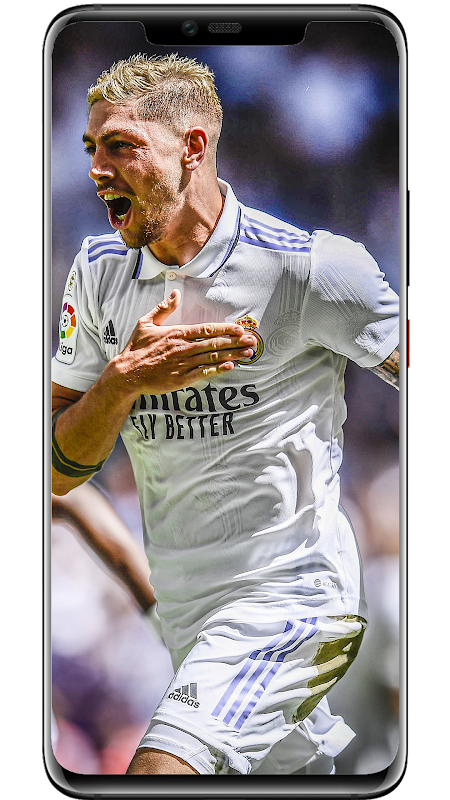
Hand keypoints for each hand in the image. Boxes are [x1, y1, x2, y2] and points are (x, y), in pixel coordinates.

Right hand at [114, 290, 256, 396]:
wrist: (127, 373)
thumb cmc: (136, 348)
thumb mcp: (145, 323)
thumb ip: (162, 309)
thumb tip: (174, 294)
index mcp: (176, 333)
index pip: (206, 329)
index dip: (225, 329)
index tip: (239, 328)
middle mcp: (182, 348)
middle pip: (214, 343)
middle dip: (235, 342)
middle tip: (252, 340)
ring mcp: (183, 364)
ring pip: (212, 358)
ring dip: (232, 355)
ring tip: (248, 353)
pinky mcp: (181, 379)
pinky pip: (204, 373)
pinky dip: (218, 369)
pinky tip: (230, 366)